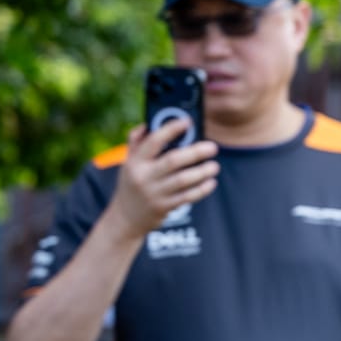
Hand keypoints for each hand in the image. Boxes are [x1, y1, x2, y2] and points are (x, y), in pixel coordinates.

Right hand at [107, 122, 218, 237]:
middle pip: (173, 161)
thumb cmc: (131, 184)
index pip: (153, 141)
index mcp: (135, 162)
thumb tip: (148, 124)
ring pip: (183, 180)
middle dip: (195, 152)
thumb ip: (136, 142)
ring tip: (214, 166)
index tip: (187, 122)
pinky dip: (202, 189)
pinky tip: (211, 182)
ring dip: (202, 172)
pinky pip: (187, 197)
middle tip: (212, 147)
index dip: (171, 129)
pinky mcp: (164, 207)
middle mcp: (144, 177)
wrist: (125, 217)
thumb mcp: (128, 162)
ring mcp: (154, 193)